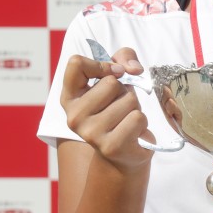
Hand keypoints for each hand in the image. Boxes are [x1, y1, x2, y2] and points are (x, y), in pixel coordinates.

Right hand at [60, 47, 152, 171]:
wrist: (123, 153)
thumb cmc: (118, 110)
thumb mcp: (118, 79)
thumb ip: (123, 58)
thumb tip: (133, 68)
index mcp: (69, 97)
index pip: (76, 64)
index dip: (102, 64)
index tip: (114, 74)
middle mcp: (74, 116)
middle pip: (111, 83)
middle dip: (125, 91)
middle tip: (120, 106)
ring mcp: (91, 133)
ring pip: (128, 100)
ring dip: (135, 107)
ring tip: (125, 119)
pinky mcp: (111, 146)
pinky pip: (138, 118)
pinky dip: (142, 122)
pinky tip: (132, 132)